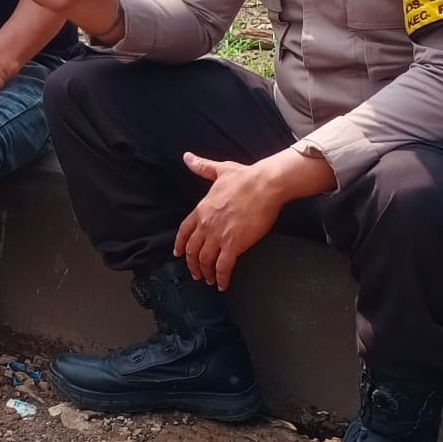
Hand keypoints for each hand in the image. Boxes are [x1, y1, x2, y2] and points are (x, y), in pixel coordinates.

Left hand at [174, 152, 283, 290]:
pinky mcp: (234, 245)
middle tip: (196, 273)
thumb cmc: (244, 177)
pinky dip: (221, 278)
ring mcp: (219, 236)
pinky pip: (223, 267)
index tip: (178, 254)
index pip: (184, 231)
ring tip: (210, 280)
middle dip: (192, 264)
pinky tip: (223, 284)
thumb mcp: (219, 170)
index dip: (180, 245)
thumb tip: (187, 157)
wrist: (264, 185)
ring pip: (205, 261)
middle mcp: (206, 225)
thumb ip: (202, 167)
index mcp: (202, 209)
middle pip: (193, 250)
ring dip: (206, 273)